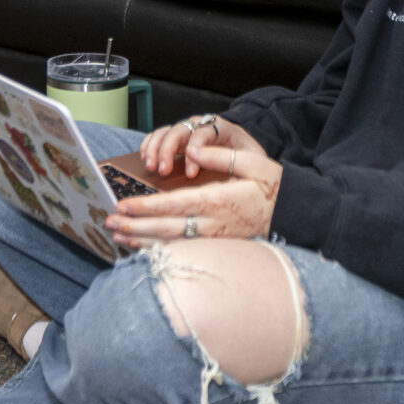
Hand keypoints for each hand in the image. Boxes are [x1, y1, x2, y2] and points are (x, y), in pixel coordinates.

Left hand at [109, 145, 283, 245]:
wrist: (293, 216)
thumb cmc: (273, 188)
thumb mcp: (255, 164)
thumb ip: (223, 158)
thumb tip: (195, 152)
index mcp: (219, 201)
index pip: (175, 205)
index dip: (147, 207)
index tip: (124, 205)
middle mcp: (213, 224)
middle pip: (166, 229)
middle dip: (135, 227)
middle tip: (109, 222)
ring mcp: (213, 239)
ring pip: (171, 244)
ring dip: (141, 241)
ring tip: (117, 237)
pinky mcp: (215, 247)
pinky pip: (181, 252)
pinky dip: (158, 250)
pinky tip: (142, 248)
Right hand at [139, 113, 265, 178]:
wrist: (242, 147)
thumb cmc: (246, 155)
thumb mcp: (250, 159)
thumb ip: (234, 161)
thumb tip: (215, 172)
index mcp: (221, 126)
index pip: (203, 133)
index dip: (195, 152)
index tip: (191, 173)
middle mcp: (200, 124)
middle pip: (179, 130)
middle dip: (168, 150)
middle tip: (163, 170)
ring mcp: (187, 128)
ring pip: (165, 131)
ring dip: (155, 149)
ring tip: (151, 167)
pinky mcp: (176, 136)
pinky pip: (157, 135)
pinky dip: (149, 145)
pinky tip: (145, 158)